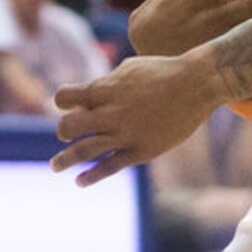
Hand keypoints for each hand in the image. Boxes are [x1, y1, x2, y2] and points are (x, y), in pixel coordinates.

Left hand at [52, 50, 219, 186]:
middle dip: (63, 131)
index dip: (63, 101)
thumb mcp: (129, 69)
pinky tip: (79, 182)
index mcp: (106, 89)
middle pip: (70, 126)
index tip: (70, 105)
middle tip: (66, 135)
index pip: (65, 97)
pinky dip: (92, 176)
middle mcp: (111, 112)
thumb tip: (89, 97)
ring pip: (85, 150)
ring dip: (65, 160)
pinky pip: (110, 167)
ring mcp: (126, 133)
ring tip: (54, 167)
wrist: (197, 84)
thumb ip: (106, 83)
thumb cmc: (163, 71)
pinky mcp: (141, 151)